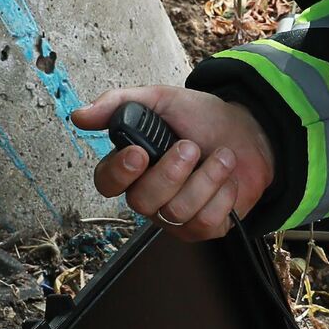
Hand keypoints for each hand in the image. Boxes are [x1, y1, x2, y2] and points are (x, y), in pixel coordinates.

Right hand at [70, 86, 275, 240]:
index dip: (119, 173)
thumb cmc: (202, 119)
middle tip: (191, 147)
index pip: (106, 182)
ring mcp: (176, 216)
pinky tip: (228, 177)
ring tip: (221, 156)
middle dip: (171, 173)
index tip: (140, 153)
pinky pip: (206, 222)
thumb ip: (120, 104)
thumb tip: (79, 115)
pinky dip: (224, 193)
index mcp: (133, 166)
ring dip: (207, 177)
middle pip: (142, 201)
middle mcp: (150, 196)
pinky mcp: (204, 228)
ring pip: (177, 211)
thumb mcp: (162, 100)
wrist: (249, 131)